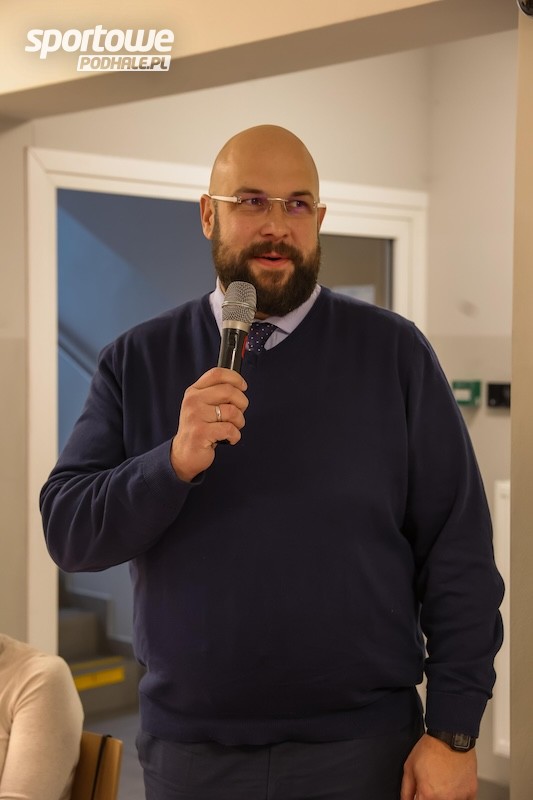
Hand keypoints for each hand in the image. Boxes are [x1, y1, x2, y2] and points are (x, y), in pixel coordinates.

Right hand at [170, 367, 248, 481]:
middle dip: (242, 403)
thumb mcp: (202, 406)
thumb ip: (216, 394)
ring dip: (239, 422)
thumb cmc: (200, 429)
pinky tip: (229, 439)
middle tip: (239, 413)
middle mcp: (193, 401)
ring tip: (232, 428)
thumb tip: (239, 385)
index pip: (217, 373)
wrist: (184, 454)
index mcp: (194, 391)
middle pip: (228, 390)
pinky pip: (230, 429)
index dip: (235, 378)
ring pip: (232, 411)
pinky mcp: (201, 433)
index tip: (243, 387)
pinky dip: (235, 436)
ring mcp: (195, 416)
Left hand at [401, 734, 476, 799]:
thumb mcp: (410, 767)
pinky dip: (458, 796)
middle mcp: (444, 799)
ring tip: (443, 782)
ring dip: (445, 796)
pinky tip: (453, 785)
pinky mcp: (471, 793)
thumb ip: (406, 790)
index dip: (419, 799)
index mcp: (428, 795)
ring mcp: (459, 797)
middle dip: (431, 796)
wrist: (451, 736)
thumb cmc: (431, 748)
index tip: (420, 795)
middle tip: (432, 785)